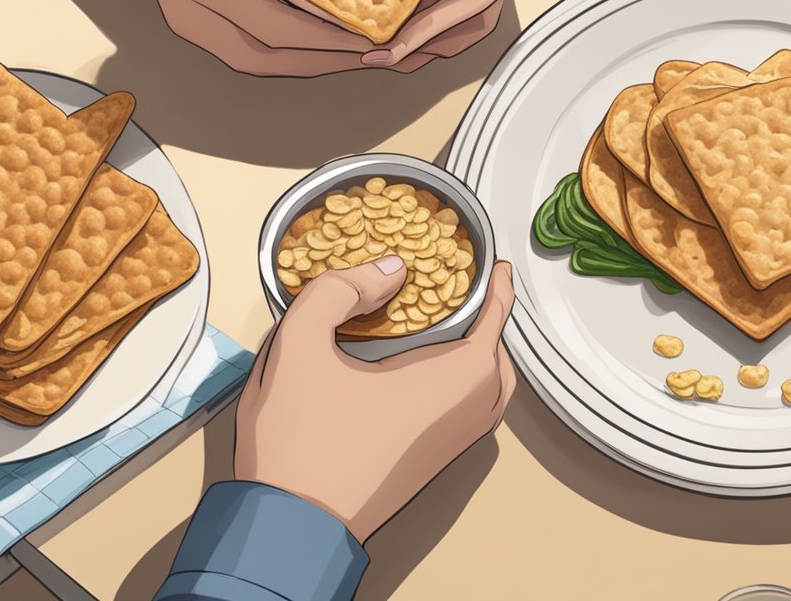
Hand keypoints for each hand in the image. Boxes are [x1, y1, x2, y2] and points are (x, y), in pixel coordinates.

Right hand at [235, 255, 515, 541]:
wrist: (291, 523)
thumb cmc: (298, 443)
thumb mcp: (299, 344)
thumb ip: (339, 291)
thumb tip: (387, 268)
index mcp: (449, 383)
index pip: (494, 323)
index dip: (499, 289)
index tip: (498, 268)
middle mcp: (463, 415)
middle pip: (499, 361)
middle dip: (492, 325)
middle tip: (470, 296)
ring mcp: (452, 445)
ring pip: (489, 393)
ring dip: (481, 359)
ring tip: (452, 331)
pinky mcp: (433, 464)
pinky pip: (470, 414)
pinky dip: (467, 385)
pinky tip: (426, 374)